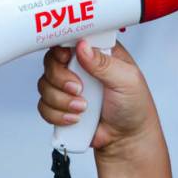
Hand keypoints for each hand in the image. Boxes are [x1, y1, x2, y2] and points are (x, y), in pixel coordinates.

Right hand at [37, 41, 158, 152]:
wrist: (127, 139)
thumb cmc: (134, 106)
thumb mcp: (127, 80)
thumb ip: (104, 63)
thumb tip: (82, 46)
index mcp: (99, 53)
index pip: (72, 39)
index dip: (63, 47)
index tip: (66, 58)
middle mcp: (81, 66)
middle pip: (52, 61)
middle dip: (61, 78)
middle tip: (78, 89)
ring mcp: (68, 86)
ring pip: (44, 84)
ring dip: (61, 100)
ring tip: (83, 109)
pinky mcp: (61, 105)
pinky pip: (43, 105)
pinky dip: (57, 114)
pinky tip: (75, 118)